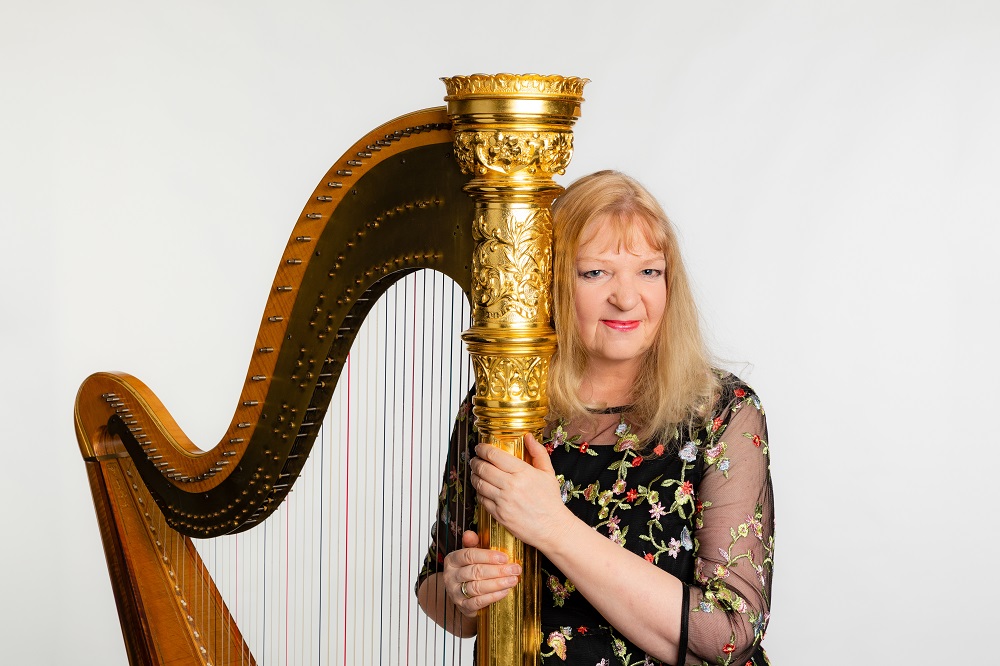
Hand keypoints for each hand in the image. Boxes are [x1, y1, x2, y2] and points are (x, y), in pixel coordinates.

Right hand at [443, 530, 521, 616]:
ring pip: (477, 587)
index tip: (504, 557)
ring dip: (497, 584)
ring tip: (512, 580)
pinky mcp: (462, 607)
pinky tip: (505, 591)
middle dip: (497, 571)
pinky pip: (478, 602)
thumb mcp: (470, 556)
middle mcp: (451, 576)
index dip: (488, 556)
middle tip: (514, 569)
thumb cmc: (470, 570)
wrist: (463, 596)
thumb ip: (473, 544)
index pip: (469, 555)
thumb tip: (470, 533)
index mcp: (452, 560)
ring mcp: (455, 592)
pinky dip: (493, 597)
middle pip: (475, 571)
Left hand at [471, 432, 571, 549]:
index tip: (480, 447)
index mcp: (522, 472)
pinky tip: (482, 488)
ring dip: (474, 476)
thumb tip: (528, 437)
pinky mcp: (498, 514)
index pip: (494, 455)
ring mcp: (503, 501)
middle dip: (475, 461)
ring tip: (475, 473)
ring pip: (479, 483)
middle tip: (475, 459)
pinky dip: (478, 492)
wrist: (552, 527)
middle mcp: (510, 485)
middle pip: (483, 468)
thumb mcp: (548, 473)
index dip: (483, 449)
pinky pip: (481, 499)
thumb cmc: (550, 501)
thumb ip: (538, 453)